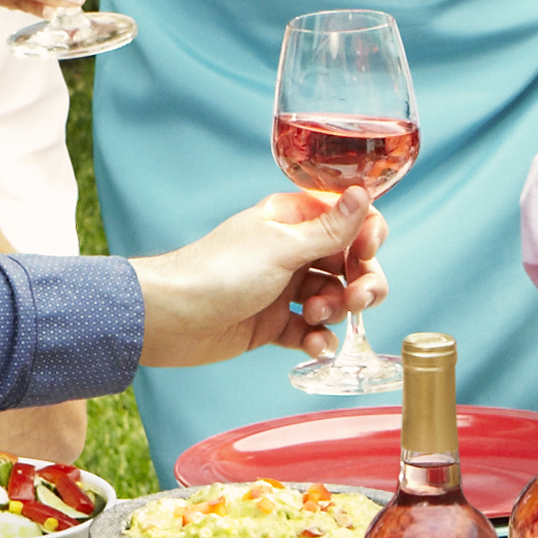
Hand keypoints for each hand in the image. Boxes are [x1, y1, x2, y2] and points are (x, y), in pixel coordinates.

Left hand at [135, 187, 383, 365]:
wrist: (171, 318)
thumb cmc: (219, 272)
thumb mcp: (282, 247)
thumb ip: (329, 229)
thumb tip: (363, 192)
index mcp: (293, 220)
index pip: (348, 219)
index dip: (366, 235)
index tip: (367, 252)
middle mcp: (291, 251)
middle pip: (349, 263)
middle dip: (361, 281)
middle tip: (356, 299)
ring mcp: (283, 288)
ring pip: (334, 298)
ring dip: (336, 309)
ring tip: (316, 317)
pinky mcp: (274, 323)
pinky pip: (312, 330)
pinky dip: (319, 339)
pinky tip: (315, 344)